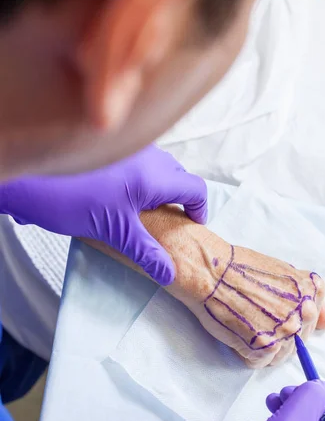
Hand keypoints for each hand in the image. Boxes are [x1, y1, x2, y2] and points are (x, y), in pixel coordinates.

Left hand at [0, 146, 206, 285]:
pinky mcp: (111, 146)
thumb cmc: (71, 199)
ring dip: (160, 185)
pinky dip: (142, 176)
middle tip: (168, 220)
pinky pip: (140, 159)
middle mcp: (147, 155)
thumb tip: (168, 273)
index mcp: (154, 176)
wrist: (29, 177)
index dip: (200, 209)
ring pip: (159, 165)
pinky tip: (122, 194)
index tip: (192, 224)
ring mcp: (129, 146)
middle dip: (180, 198)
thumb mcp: (113, 231)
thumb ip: (145, 252)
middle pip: (179, 175)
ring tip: (144, 209)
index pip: (195, 189)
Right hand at [83, 205, 324, 367]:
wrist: (207, 269)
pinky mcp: (262, 346)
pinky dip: (245, 353)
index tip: (273, 311)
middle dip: (277, 335)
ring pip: (280, 355)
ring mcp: (284, 330)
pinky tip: (235, 332)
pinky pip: (259, 363)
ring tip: (243, 324)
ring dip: (261, 347)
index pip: (313, 320)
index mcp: (310, 291)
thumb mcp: (282, 273)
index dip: (290, 318)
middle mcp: (302, 311)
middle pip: (298, 341)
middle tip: (252, 318)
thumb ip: (308, 298)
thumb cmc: (237, 266)